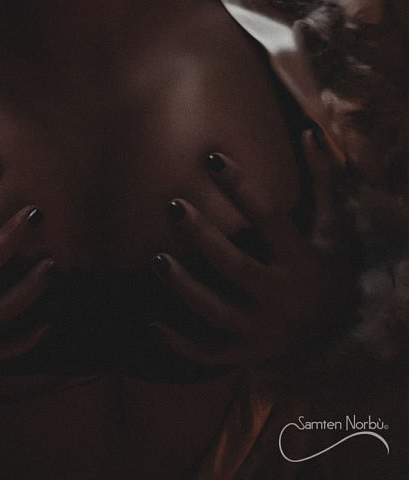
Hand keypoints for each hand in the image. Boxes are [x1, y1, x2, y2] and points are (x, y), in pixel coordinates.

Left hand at [152, 130, 339, 367]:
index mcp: (300, 258)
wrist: (333, 333)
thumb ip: (320, 181)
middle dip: (203, 237)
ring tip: (156, 259)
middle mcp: (281, 295)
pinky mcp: (244, 352)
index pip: (269, 216)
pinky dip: (180, 343)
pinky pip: (209, 352)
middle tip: (173, 204)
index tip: (210, 157)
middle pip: (236, 266)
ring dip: (185, 288)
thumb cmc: (322, 264)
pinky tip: (151, 322)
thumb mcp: (330, 226)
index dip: (241, 186)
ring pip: (216, 311)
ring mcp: (262, 329)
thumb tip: (310, 133)